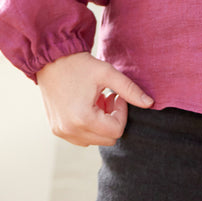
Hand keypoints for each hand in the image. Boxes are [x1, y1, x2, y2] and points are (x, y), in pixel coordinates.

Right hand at [36, 52, 153, 146]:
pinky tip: (86, 106)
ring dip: (101, 124)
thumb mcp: (108, 74)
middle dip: (112, 120)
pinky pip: (81, 138)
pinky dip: (88, 126)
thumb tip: (150, 104)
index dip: (122, 112)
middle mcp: (70, 130)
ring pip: (95, 140)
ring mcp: (61, 132)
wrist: (51, 60)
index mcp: (83, 118)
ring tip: (97, 101)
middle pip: (107, 139)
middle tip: (109, 98)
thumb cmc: (80, 65)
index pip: (116, 130)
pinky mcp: (56, 130)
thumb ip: (130, 90)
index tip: (116, 95)